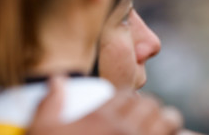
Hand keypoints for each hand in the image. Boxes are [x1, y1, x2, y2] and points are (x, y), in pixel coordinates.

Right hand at [27, 76, 183, 134]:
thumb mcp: (40, 132)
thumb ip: (49, 105)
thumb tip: (57, 79)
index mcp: (100, 120)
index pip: (125, 96)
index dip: (126, 100)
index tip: (124, 108)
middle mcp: (124, 131)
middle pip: (151, 105)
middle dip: (149, 108)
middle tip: (142, 119)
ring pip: (168, 121)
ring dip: (166, 123)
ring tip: (160, 129)